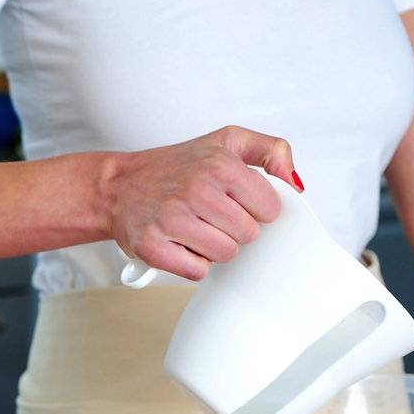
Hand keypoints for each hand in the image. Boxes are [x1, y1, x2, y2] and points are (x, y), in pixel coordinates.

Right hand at [103, 125, 300, 281]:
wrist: (118, 187)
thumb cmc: (175, 168)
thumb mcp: (225, 141)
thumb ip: (270, 150)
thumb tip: (295, 183)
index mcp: (220, 165)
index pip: (269, 208)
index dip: (254, 209)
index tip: (235, 203)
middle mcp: (196, 190)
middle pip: (248, 235)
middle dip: (233, 229)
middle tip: (210, 216)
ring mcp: (172, 220)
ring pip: (225, 254)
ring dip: (213, 248)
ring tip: (195, 230)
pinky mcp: (153, 247)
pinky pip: (197, 271)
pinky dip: (191, 263)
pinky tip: (180, 244)